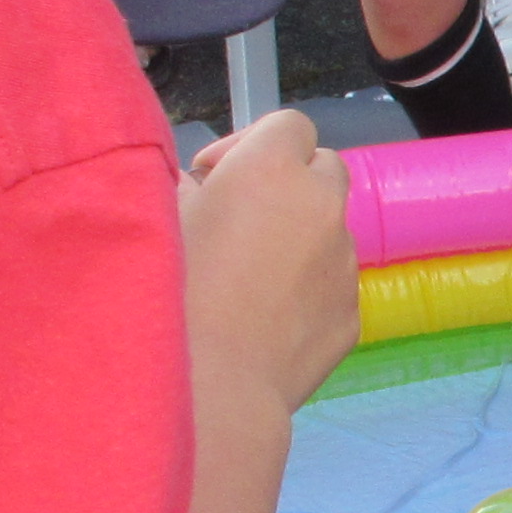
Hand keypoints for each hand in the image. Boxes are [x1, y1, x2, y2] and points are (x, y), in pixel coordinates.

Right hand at [179, 111, 356, 411]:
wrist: (211, 388)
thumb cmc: (170, 295)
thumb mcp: (158, 219)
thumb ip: (184, 186)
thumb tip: (200, 186)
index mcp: (272, 170)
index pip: (288, 124)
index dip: (249, 142)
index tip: (213, 178)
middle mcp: (321, 206)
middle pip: (322, 167)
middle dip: (287, 181)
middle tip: (239, 215)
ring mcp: (344, 262)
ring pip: (329, 229)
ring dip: (297, 235)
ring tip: (246, 277)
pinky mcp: (352, 312)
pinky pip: (331, 282)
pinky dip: (306, 286)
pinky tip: (262, 318)